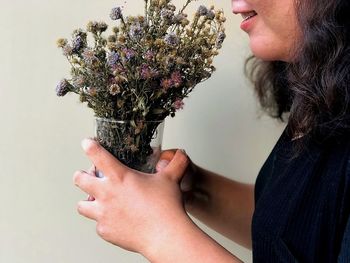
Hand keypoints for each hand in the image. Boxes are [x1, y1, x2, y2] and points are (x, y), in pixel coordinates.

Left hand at [73, 139, 190, 255]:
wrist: (165, 235)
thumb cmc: (166, 207)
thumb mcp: (171, 179)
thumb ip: (175, 163)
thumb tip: (181, 153)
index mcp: (120, 177)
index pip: (98, 155)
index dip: (89, 146)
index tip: (87, 143)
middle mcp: (107, 194)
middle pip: (79, 179)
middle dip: (81, 175)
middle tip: (88, 176)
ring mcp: (103, 214)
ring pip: (81, 205)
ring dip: (87, 201)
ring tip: (95, 201)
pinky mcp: (105, 230)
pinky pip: (97, 225)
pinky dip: (103, 221)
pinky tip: (114, 219)